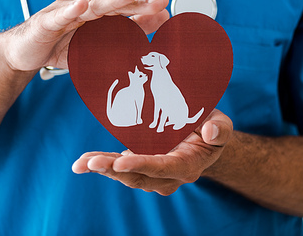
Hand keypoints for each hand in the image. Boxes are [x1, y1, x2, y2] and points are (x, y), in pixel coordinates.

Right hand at [0, 0, 168, 71]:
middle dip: (138, 1)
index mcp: (96, 13)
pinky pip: (60, 16)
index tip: (166, 10)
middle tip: (159, 1)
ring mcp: (65, 12)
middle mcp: (84, 7)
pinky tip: (83, 5)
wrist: (23, 54)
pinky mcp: (46, 21)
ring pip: (92, 4)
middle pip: (114, 3)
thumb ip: (115, 40)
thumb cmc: (59, 47)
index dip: (145, 8)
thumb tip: (146, 37)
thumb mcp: (93, 47)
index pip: (125, 8)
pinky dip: (71, 11)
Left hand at [72, 109, 232, 195]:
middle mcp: (167, 175)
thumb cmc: (210, 129)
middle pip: (139, 176)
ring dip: (103, 168)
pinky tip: (80, 164)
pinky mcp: (138, 164)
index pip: (163, 167)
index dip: (143, 165)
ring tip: (82, 163)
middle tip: (92, 164)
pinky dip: (99, 164)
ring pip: (125, 175)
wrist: (202, 140)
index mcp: (187, 165)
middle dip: (114, 170)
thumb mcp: (222, 125)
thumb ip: (221, 129)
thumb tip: (210, 132)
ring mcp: (151, 172)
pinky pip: (118, 167)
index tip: (122, 162)